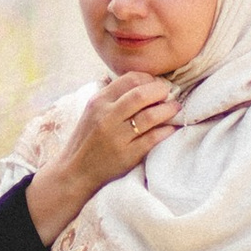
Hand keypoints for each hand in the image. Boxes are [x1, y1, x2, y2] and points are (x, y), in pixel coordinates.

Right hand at [25, 75, 178, 244]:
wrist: (75, 171)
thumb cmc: (87, 140)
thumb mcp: (92, 111)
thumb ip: (111, 96)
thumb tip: (140, 82)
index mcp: (98, 102)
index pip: (129, 79)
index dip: (148, 79)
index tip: (156, 84)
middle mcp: (107, 116)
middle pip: (141, 95)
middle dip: (161, 91)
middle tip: (169, 93)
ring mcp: (117, 137)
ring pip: (150, 116)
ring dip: (168, 110)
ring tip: (175, 108)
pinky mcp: (127, 155)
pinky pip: (153, 138)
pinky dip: (166, 130)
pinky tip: (171, 128)